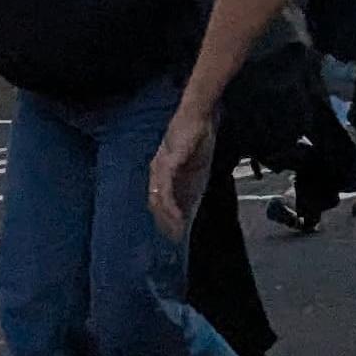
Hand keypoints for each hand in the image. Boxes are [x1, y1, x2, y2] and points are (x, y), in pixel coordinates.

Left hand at [146, 102, 215, 239]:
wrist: (199, 116)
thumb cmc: (199, 136)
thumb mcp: (198, 165)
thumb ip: (193, 182)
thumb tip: (193, 201)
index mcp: (163, 172)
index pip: (161, 200)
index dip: (167, 218)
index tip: (175, 234)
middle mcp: (157, 172)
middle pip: (155, 203)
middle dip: (164, 223)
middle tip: (174, 239)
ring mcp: (160, 169)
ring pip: (158, 199)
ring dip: (167, 218)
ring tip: (176, 232)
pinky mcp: (166, 165)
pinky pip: (165, 190)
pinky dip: (171, 205)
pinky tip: (177, 216)